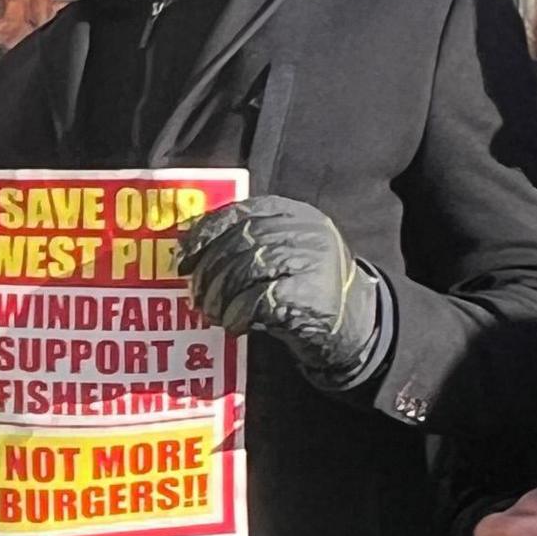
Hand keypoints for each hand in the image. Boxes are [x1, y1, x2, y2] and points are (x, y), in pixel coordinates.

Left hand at [180, 195, 386, 391]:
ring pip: (247, 268)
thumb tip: (187, 249)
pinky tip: (234, 324)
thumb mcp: (281, 252)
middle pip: (240, 241)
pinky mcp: (311, 294)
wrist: (353, 324)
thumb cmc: (304, 286)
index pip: (240, 212)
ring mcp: (312, 260)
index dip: (206, 233)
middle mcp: (305, 231)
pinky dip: (238, 313)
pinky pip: (260, 299)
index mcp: (294, 213)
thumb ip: (245, 242)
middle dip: (209, 270)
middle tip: (195, 294)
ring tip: (211, 312)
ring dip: (220, 294)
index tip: (183, 257)